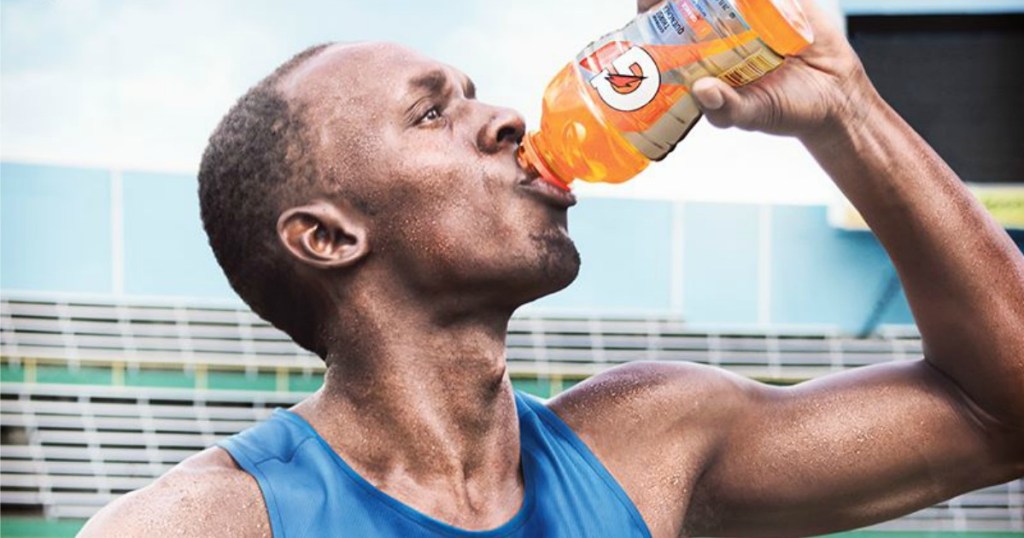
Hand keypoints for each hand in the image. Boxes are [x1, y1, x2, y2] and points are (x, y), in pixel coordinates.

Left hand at [638, 0, 874, 139]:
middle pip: (689, 0)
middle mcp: (720, 29)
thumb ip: (726, 109)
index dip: (653, 11)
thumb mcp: (752, 114)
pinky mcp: (779, 0)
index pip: (665, 26)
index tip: (648, 4)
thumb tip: (702, 91)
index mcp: (702, 55)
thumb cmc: (785, 109)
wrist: (836, 95)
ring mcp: (748, 11)